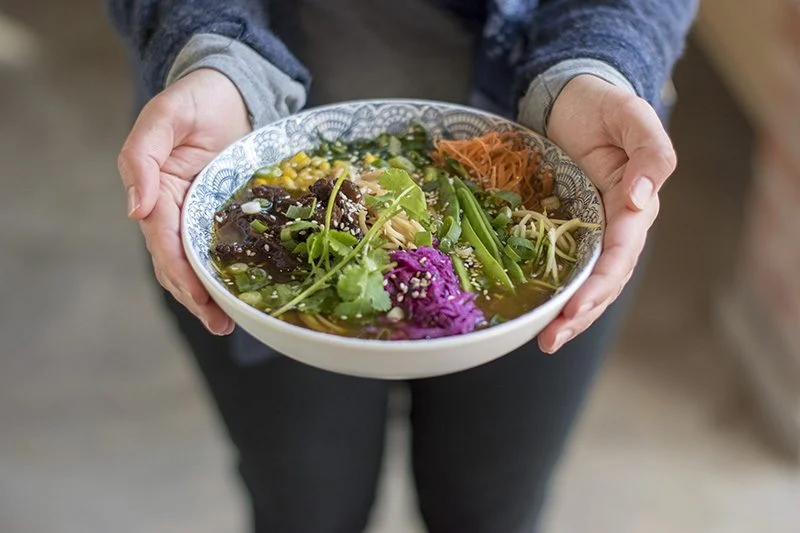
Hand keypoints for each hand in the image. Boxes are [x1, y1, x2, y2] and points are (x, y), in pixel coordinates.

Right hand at [119, 68, 250, 334]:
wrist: (230, 90)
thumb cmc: (194, 100)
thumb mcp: (164, 117)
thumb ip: (142, 158)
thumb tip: (136, 211)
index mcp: (157, 192)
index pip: (163, 240)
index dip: (179, 270)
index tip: (196, 296)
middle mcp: (176, 209)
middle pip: (178, 262)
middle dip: (195, 296)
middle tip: (220, 323)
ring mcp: (201, 214)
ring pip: (199, 263)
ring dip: (210, 295)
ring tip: (230, 322)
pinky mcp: (227, 214)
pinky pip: (224, 248)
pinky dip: (229, 273)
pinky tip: (245, 293)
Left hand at [537, 75, 675, 352]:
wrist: (574, 98)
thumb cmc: (605, 106)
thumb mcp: (632, 116)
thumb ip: (649, 153)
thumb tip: (639, 198)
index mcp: (635, 206)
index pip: (621, 253)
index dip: (600, 283)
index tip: (576, 306)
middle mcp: (616, 225)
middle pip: (605, 279)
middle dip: (582, 312)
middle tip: (551, 339)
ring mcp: (590, 230)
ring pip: (586, 281)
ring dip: (569, 314)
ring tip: (546, 342)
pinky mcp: (565, 228)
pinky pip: (563, 265)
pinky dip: (554, 291)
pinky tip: (536, 313)